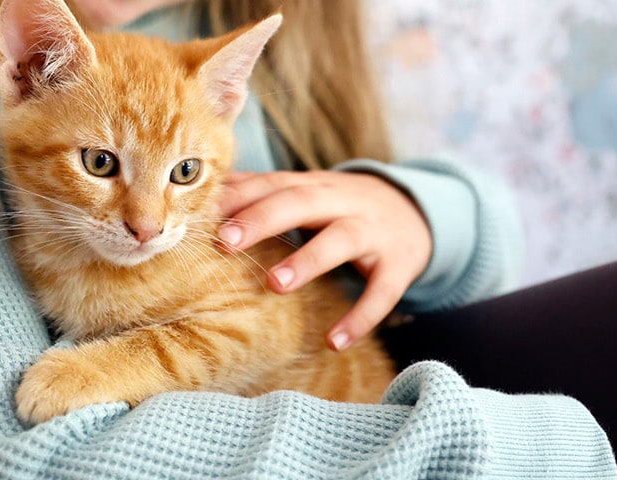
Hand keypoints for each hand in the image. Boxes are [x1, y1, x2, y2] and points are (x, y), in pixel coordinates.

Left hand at [217, 170, 432, 350]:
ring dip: (307, 261)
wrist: (414, 211)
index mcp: (312, 184)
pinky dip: (360, 317)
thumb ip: (261, 192)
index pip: (272, 184)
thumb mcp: (306, 192)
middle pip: (300, 202)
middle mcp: (342, 202)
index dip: (239, 198)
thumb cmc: (340, 207)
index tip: (202, 216)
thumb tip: (205, 194)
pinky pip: (382, 292)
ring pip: (341, 240)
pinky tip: (334, 342)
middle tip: (225, 242)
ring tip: (274, 284)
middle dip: (262, 220)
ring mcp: (373, 232)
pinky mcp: (398, 265)